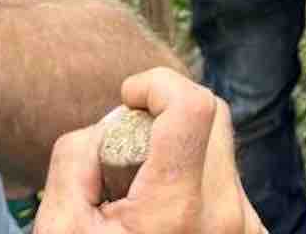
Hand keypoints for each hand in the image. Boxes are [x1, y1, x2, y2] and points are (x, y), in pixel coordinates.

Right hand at [35, 68, 261, 233]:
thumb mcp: (59, 227)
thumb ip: (79, 155)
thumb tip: (114, 122)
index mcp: (176, 210)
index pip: (194, 105)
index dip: (157, 85)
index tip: (129, 96)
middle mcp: (226, 217)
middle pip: (213, 118)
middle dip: (165, 119)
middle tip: (124, 158)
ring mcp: (247, 231)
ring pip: (221, 151)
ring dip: (180, 155)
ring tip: (138, 201)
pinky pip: (227, 184)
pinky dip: (195, 183)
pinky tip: (162, 222)